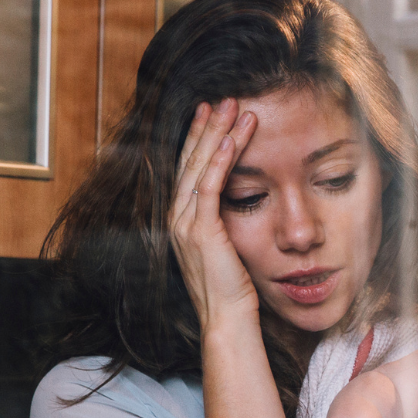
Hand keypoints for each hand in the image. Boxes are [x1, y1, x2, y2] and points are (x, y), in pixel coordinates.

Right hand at [169, 99, 259, 329]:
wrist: (227, 318)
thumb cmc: (232, 287)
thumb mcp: (227, 245)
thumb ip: (225, 219)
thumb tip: (240, 198)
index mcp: (182, 220)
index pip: (189, 169)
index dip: (199, 139)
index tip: (211, 114)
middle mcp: (177, 218)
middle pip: (190, 160)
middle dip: (207, 127)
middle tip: (223, 99)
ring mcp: (185, 224)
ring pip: (199, 167)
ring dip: (217, 135)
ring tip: (234, 108)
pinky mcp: (201, 232)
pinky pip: (209, 187)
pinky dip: (220, 160)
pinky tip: (232, 139)